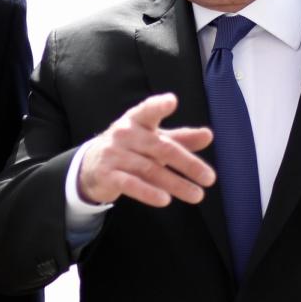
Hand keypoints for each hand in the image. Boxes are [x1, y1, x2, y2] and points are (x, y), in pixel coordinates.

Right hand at [77, 93, 214, 207]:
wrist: (91, 164)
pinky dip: (148, 193)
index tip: (171, 101)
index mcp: (137, 120)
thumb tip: (208, 135)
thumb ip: (180, 138)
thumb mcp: (153, 139)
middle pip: (161, 148)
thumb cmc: (130, 147)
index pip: (148, 110)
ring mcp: (114, 154)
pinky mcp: (107, 174)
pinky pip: (130, 184)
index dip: (159, 105)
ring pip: (150, 169)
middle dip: (187, 163)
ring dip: (176, 184)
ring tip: (197, 195)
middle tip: (209, 178)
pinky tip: (165, 200)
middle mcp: (124, 133)